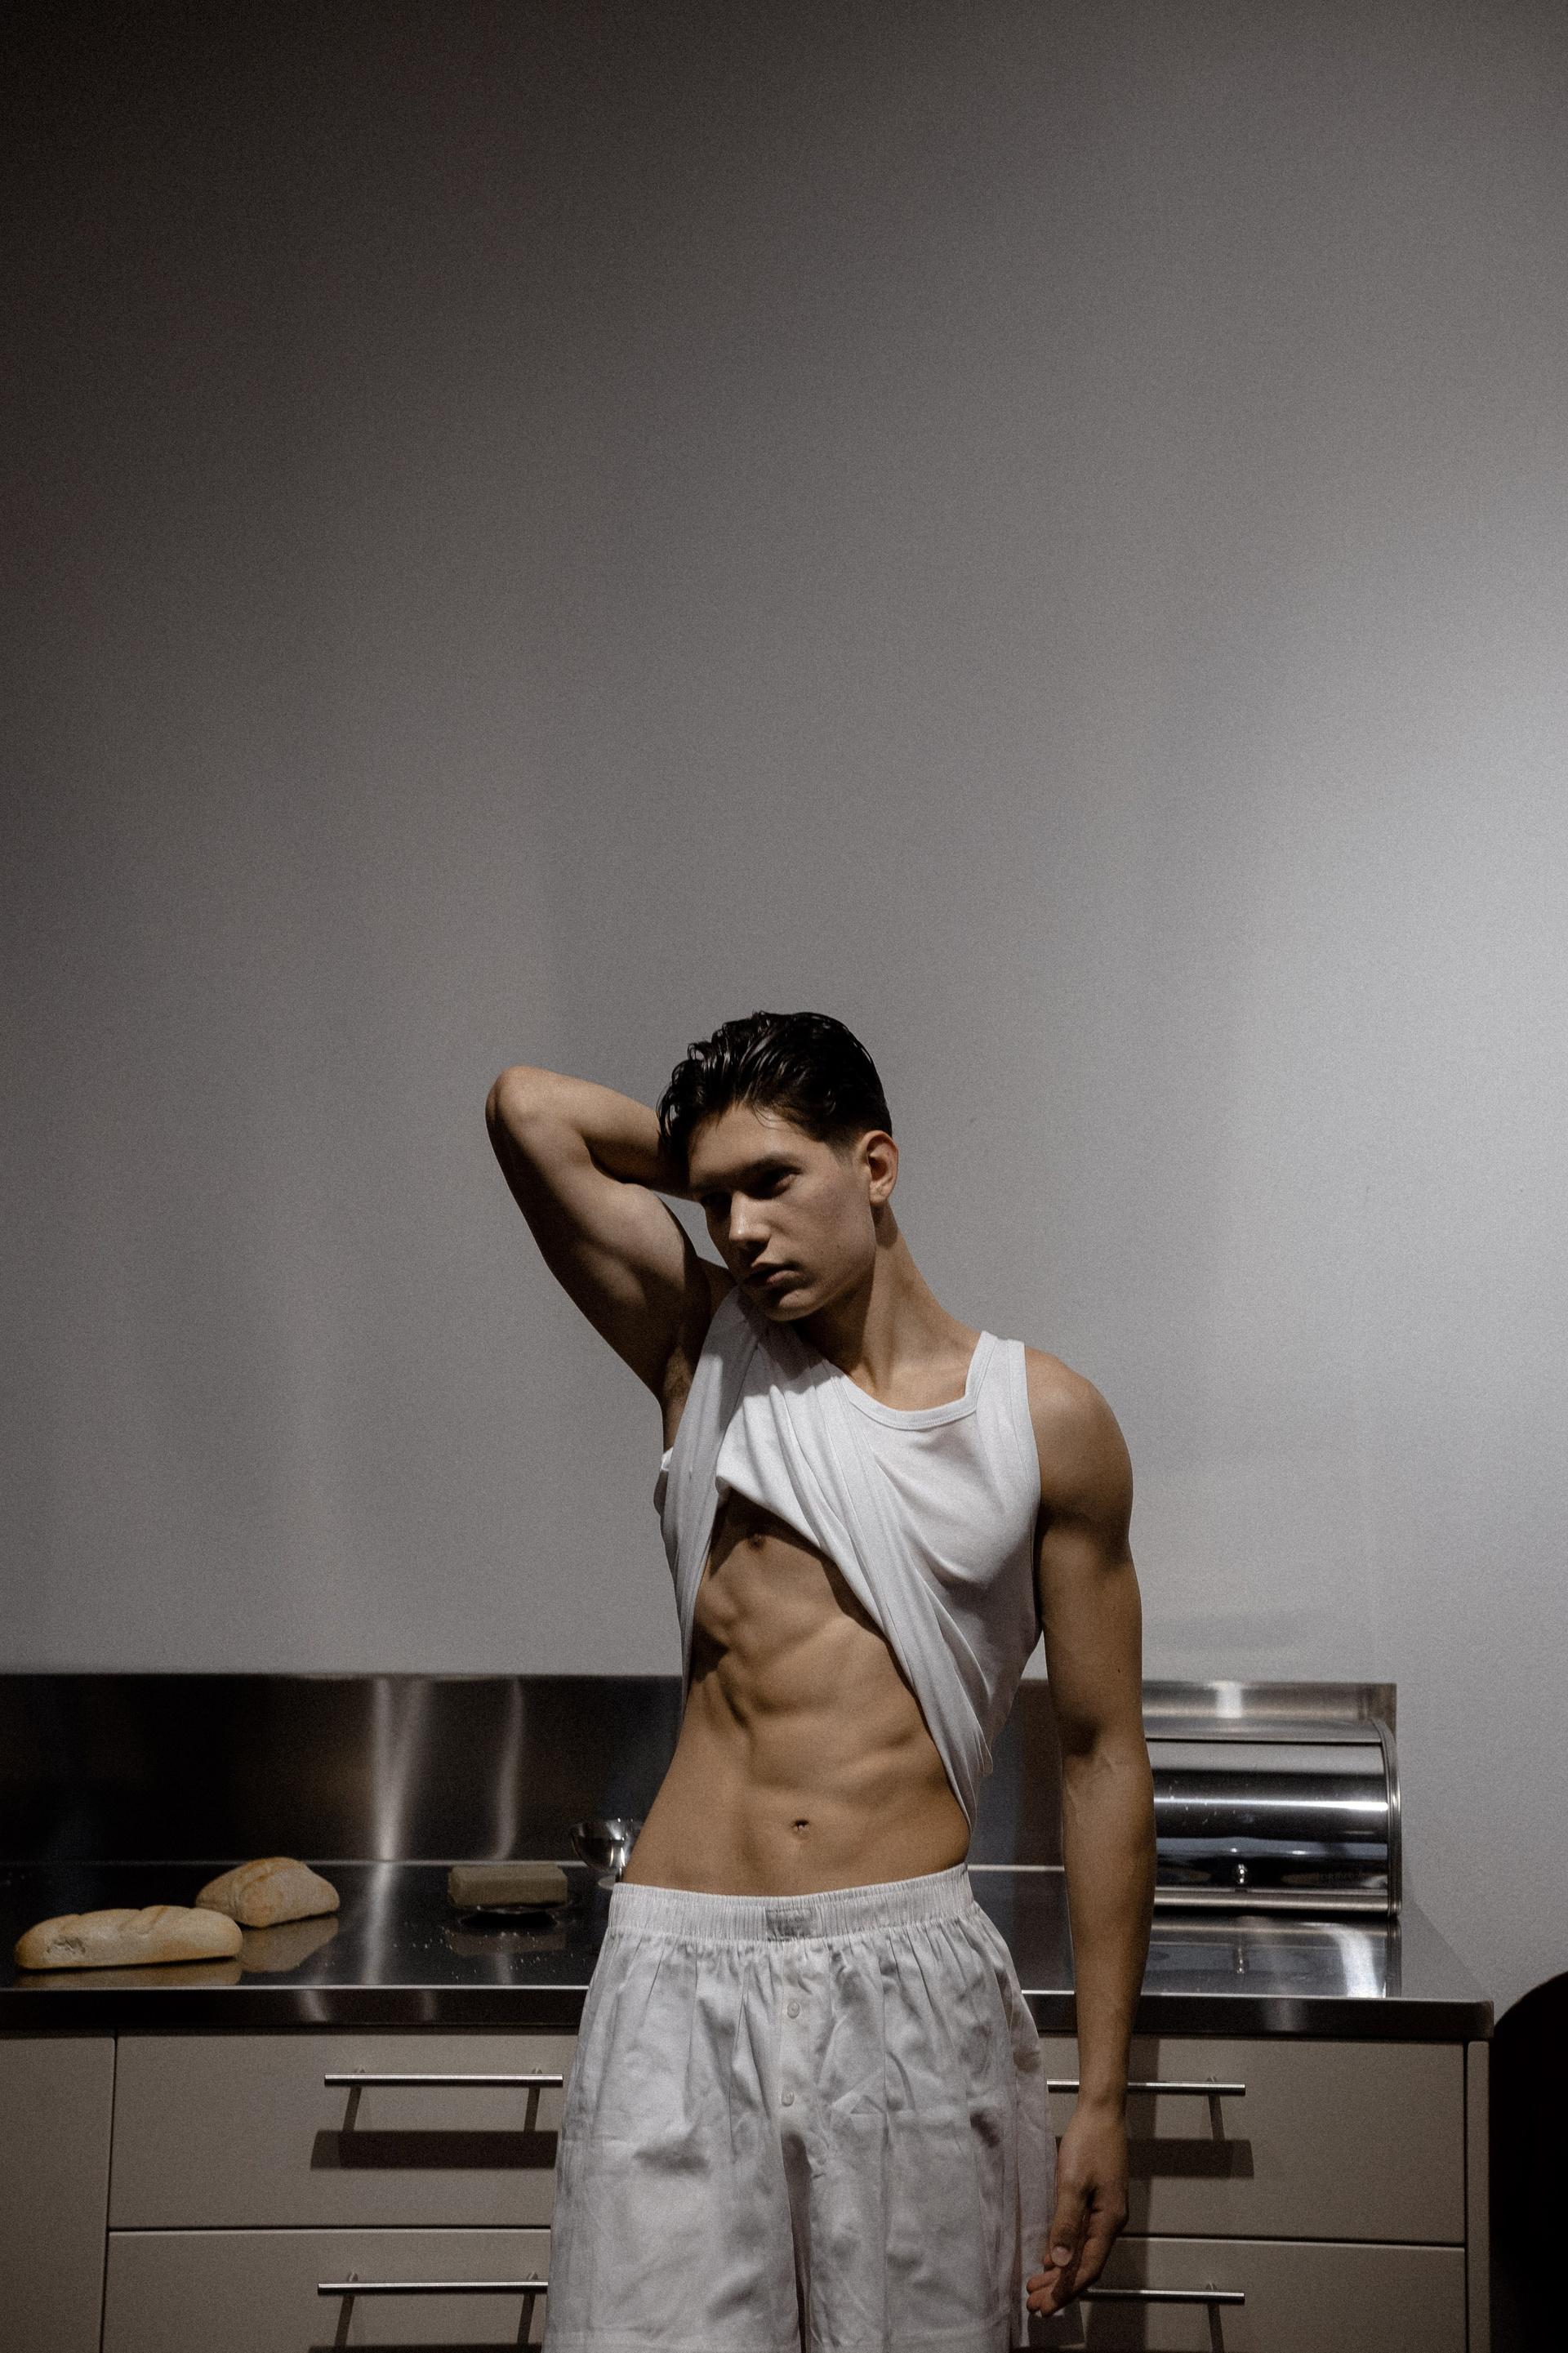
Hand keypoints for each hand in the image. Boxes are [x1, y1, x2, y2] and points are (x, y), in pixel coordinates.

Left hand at [1026, 2101, 1128, 2315]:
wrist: (1101, 2110)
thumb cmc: (1089, 2142)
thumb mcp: (1072, 2183)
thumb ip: (1067, 2223)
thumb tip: (1061, 2261)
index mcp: (1109, 2221)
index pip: (1087, 2268)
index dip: (1066, 2290)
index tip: (1045, 2306)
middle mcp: (1111, 2221)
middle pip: (1086, 2264)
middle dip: (1060, 2286)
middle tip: (1035, 2303)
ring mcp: (1106, 2211)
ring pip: (1084, 2252)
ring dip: (1061, 2271)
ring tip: (1038, 2286)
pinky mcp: (1099, 2201)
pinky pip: (1083, 2237)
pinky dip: (1066, 2251)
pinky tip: (1051, 2256)